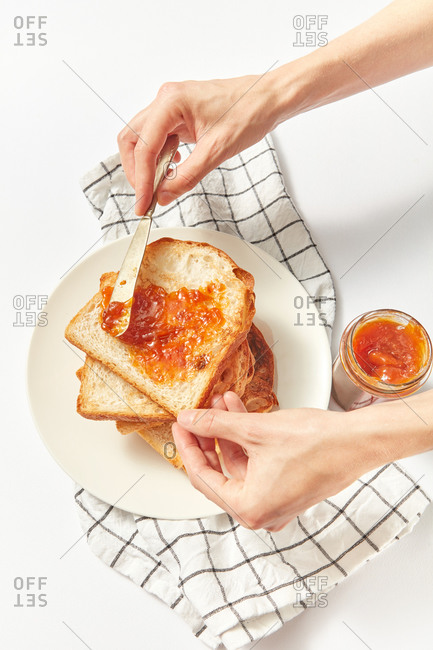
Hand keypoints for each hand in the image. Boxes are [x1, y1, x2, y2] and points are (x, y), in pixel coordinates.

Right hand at [117, 75, 280, 214]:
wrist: (268, 99)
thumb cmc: (249, 112)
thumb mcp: (217, 151)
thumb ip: (187, 176)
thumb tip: (163, 195)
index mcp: (171, 102)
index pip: (143, 146)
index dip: (141, 179)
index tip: (143, 203)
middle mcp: (166, 100)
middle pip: (132, 140)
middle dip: (136, 172)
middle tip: (146, 198)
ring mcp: (171, 105)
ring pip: (142, 139)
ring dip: (147, 165)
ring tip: (160, 186)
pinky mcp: (178, 114)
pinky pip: (158, 137)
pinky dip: (159, 156)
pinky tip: (173, 168)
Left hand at [172, 392, 384, 531]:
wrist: (357, 442)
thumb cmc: (318, 444)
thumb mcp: (255, 430)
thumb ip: (215, 425)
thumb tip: (190, 420)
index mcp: (249, 508)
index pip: (202, 476)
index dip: (188, 445)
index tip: (180, 425)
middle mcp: (262, 512)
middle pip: (219, 472)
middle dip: (208, 438)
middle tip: (197, 416)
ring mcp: (276, 503)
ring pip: (239, 465)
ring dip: (229, 434)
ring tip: (222, 404)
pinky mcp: (287, 489)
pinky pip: (257, 466)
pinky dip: (247, 441)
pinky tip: (242, 414)